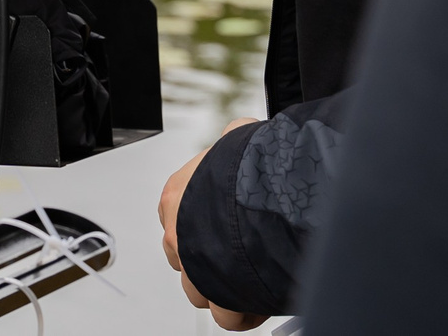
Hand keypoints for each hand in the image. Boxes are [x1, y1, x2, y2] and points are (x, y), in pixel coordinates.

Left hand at [159, 120, 265, 330]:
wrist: (272, 197)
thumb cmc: (254, 168)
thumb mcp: (239, 138)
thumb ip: (232, 140)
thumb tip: (237, 133)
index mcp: (175, 196)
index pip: (176, 219)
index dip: (203, 229)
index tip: (224, 233)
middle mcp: (177, 233)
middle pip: (185, 258)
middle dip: (210, 263)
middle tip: (239, 260)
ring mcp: (193, 266)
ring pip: (201, 290)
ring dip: (224, 290)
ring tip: (251, 283)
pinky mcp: (214, 294)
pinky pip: (226, 314)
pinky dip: (243, 312)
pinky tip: (260, 301)